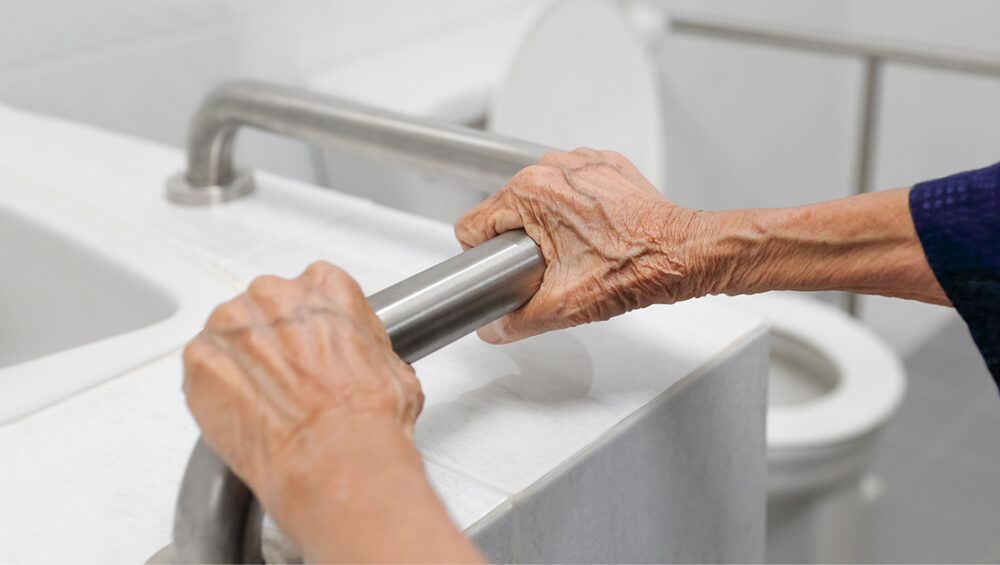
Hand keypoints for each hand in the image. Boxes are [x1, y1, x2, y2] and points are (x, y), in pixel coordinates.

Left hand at [182, 262, 423, 533]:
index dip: (310, 327)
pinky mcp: (200, 359)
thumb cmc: (367, 417)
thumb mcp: (394, 368)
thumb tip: (364, 362)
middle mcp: (275, 294)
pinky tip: (242, 414)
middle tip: (290, 382)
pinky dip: (214, 389)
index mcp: (325, 286)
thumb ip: (365, 346)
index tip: (313, 351)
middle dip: (273, 343)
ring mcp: (233, 324)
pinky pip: (201, 367)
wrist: (336, 457)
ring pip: (229, 335)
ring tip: (266, 403)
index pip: (309, 290)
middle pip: (264, 308)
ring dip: (241, 364)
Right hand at [454, 148, 707, 343]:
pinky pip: (570, 188)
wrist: (683, 254)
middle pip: (506, 210)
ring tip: (577, 250)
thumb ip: (515, 321)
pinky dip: (576, 210)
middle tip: (552, 266)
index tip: (510, 270)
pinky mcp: (605, 165)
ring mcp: (581, 161)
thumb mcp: (562, 306)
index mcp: (531, 191)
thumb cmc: (635, 269)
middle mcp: (552, 167)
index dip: (484, 257)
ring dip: (547, 224)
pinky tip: (595, 234)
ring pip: (538, 198)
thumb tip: (494, 328)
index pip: (473, 224)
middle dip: (519, 241)